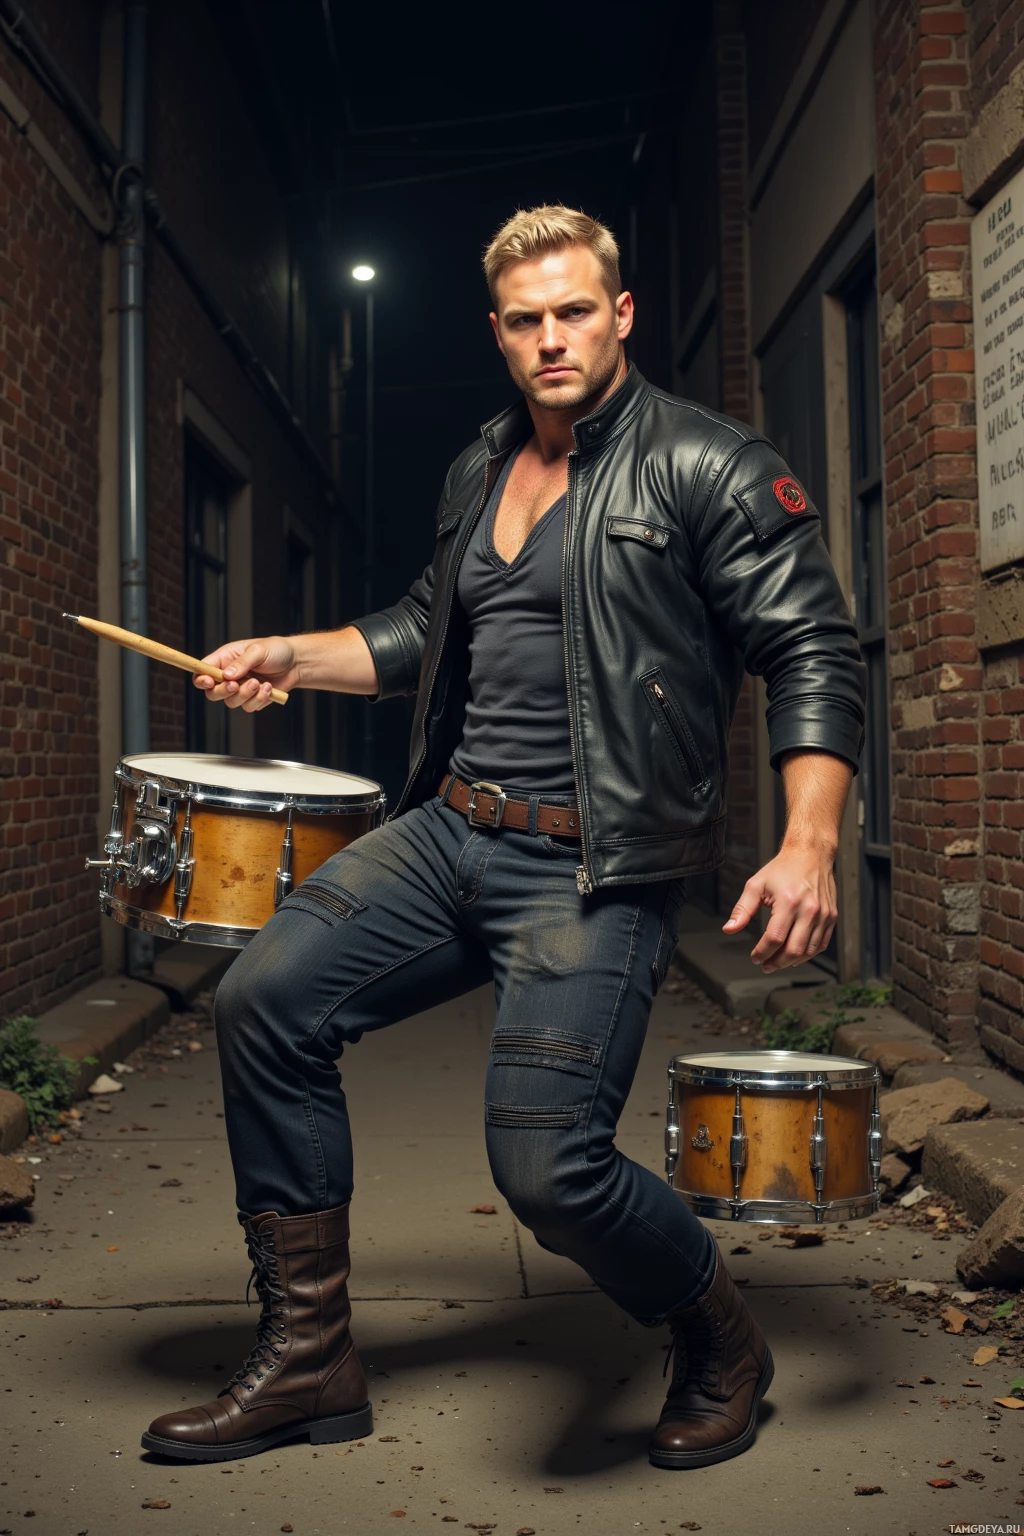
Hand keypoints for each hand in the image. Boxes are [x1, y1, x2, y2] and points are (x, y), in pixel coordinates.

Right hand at [192, 636, 298, 712]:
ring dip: (245, 695)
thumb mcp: (258, 651)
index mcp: (224, 659)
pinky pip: (248, 707)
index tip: (209, 682)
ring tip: (260, 683)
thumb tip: (226, 676)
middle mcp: (229, 676)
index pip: (203, 671)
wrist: (296, 663)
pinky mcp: (252, 700)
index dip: (201, 679)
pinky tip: (269, 688)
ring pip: (231, 702)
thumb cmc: (276, 650)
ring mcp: (240, 689)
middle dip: (223, 691)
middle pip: (212, 692)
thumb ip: (242, 663)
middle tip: (236, 685)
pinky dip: (258, 700)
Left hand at [722, 842, 837, 973]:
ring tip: (777, 961)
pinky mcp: (832, 917)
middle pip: (793, 950)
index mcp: (789, 902)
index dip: (762, 953)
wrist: (810, 854)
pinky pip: (821, 944)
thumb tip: (729, 929)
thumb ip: (742, 909)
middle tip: (765, 965)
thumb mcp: (756, 885)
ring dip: (791, 962)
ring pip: (808, 951)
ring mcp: (824, 915)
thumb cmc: (782, 869)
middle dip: (776, 963)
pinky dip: (807, 954)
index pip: (774, 938)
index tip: (754, 957)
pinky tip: (794, 954)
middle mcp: (809, 910)